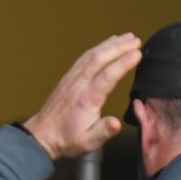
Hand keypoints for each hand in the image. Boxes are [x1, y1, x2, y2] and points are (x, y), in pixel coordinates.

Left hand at [22, 33, 141, 159]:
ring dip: (110, 44)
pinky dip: (98, 48)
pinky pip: (84, 57)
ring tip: (126, 37)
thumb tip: (117, 123)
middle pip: (100, 58)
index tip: (138, 53)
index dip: (124, 63)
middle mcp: (79, 84)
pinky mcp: (69, 78)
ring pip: (92, 55)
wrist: (42, 136)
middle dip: (119, 47)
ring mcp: (72, 78)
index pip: (108, 75)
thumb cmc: (67, 140)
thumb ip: (103, 131)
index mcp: (87, 99)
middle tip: (136, 40)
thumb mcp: (87, 142)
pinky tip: (106, 44)